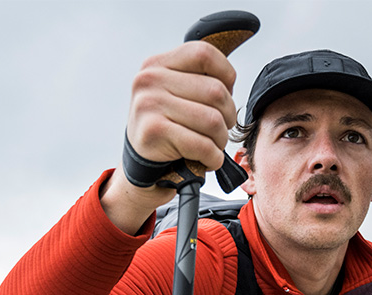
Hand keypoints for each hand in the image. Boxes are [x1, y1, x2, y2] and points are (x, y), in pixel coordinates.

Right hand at [101, 41, 238, 232]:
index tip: (225, 95)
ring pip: (212, 120)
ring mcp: (149, 104)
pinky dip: (214, 157)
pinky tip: (208, 159)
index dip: (226, 75)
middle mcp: (150, 79)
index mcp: (157, 64)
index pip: (205, 54)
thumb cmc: (168, 126)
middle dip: (228, 116)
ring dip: (221, 140)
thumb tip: (229, 83)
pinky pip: (202, 145)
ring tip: (213, 145)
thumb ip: (197, 79)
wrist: (142, 164)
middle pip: (215, 91)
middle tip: (220, 129)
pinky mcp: (153, 132)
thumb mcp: (175, 93)